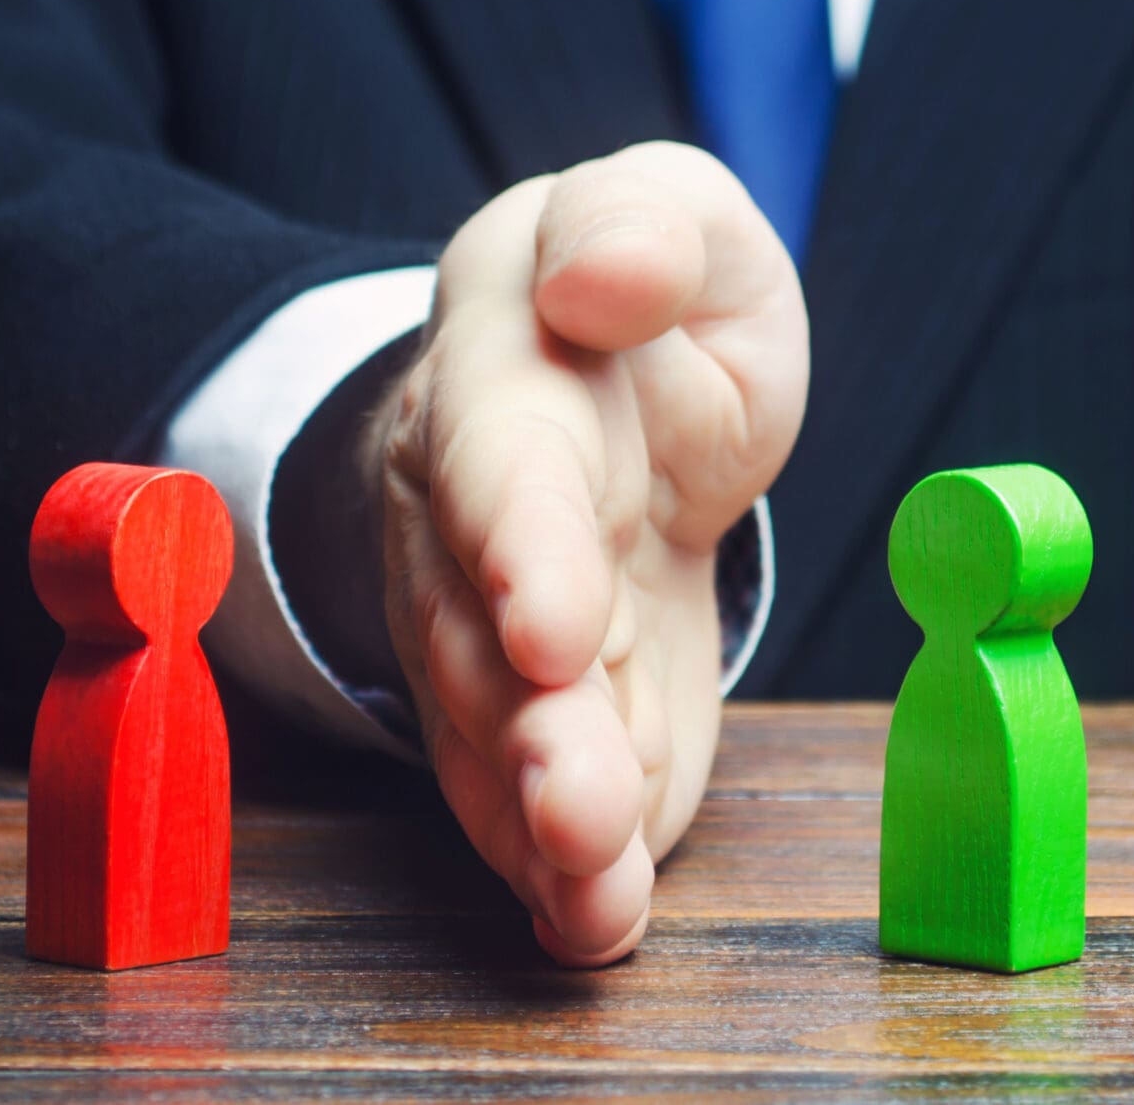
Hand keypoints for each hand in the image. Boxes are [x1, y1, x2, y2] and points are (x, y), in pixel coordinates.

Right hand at [370, 141, 808, 965]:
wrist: (601, 387)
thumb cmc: (638, 289)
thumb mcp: (664, 213)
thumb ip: (643, 227)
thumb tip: (601, 281)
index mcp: (500, 368)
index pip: (498, 460)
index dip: (519, 546)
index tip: (556, 627)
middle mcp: (468, 511)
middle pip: (482, 627)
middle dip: (528, 722)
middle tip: (579, 804)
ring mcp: (491, 624)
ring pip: (498, 732)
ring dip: (543, 819)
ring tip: (597, 890)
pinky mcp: (540, 709)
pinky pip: (528, 794)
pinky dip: (559, 868)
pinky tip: (596, 921)